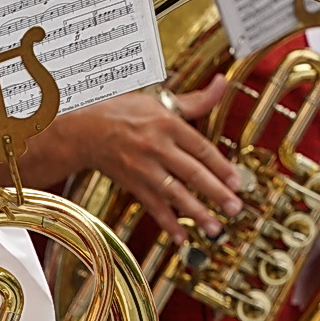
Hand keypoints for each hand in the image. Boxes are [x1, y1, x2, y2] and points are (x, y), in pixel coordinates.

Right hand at [78, 83, 241, 240]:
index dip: (220, 166)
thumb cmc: (121, 112)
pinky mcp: (133, 185)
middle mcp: (156, 147)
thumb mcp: (158, 100)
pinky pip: (153, 206)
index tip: (236, 181)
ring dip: (196, 212)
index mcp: (166, 124)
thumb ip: (194, 100)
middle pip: (191, 172)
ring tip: (214, 227)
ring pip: (174, 193)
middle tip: (234, 208)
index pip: (200, 148)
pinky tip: (181, 237)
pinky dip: (167, 223)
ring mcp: (143, 169)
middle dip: (215, 192)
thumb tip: (221, 84)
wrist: (83, 131)